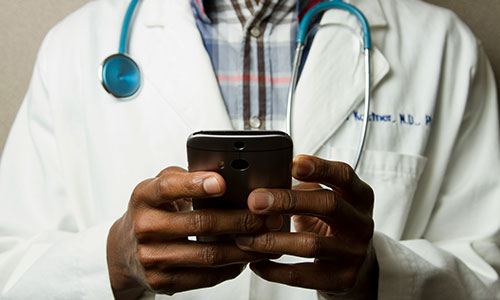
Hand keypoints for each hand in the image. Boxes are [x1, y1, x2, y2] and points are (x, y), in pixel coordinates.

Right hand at [106, 167, 279, 298]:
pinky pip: (205, 277)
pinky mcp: (162, 281)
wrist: (123, 251)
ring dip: (243, 248)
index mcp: (144, 197)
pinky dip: (230, 268)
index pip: (168, 187)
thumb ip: (184, 177)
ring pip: (208, 254)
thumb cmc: (150, 212)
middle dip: (240, 220)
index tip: (222, 182)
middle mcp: (145, 227)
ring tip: (265, 239)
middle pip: (199, 224)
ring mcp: (152, 257)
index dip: (195, 184)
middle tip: (266, 216)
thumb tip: (223, 173)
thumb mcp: (157, 188)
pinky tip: (245, 258)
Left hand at [235, 155, 376, 298]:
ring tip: (246, 237)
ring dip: (272, 240)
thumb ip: (305, 188)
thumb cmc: (333, 225)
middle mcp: (361, 223)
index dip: (320, 167)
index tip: (293, 163)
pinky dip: (274, 269)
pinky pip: (301, 275)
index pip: (344, 175)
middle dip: (287, 200)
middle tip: (255, 201)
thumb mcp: (327, 200)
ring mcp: (353, 253)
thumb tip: (264, 181)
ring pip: (311, 244)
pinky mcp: (341, 279)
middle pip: (328, 204)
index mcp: (359, 196)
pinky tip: (256, 262)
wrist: (357, 267)